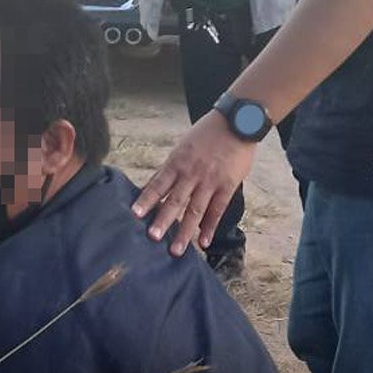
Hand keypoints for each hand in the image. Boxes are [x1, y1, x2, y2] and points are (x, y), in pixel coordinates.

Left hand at [132, 112, 257, 255]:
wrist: (237, 122)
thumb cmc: (207, 134)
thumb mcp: (183, 146)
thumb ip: (172, 167)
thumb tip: (155, 186)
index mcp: (178, 162)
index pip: (158, 184)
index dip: (146, 199)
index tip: (135, 214)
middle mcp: (191, 174)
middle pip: (175, 201)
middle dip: (163, 220)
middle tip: (152, 238)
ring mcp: (210, 181)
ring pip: (195, 210)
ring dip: (184, 231)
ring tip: (175, 250)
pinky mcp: (227, 185)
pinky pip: (217, 209)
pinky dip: (210, 226)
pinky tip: (203, 242)